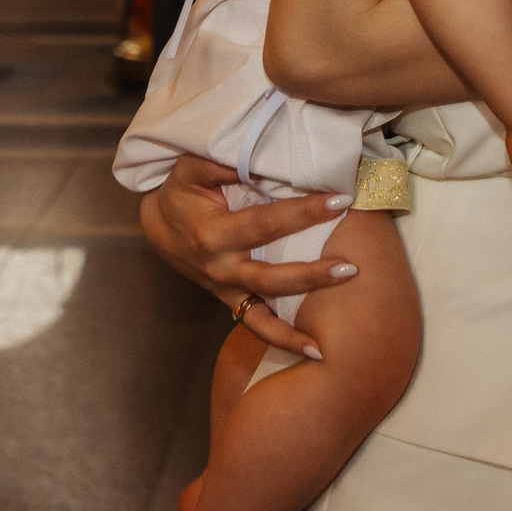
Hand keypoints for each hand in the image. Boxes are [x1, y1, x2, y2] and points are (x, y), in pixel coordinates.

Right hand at [139, 152, 356, 358]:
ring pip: (267, 310)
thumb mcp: (191, 169)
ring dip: (303, 313)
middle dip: (313, 273)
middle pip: (272, 275)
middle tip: (352, 266)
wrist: (159, 226)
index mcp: (213, 234)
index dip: (303, 213)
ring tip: (338, 311)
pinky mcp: (232, 301)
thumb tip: (260, 159)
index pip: (266, 224)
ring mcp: (227, 289)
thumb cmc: (182, 192)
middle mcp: (221, 268)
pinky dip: (284, 341)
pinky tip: (316, 351)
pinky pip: (258, 326)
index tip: (339, 201)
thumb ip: (222, 163)